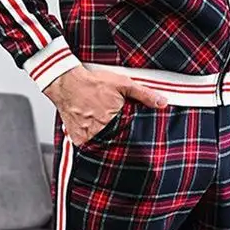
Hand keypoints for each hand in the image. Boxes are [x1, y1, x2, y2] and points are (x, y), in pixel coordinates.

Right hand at [45, 67, 167, 146]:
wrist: (66, 83)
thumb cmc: (93, 83)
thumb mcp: (123, 84)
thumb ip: (144, 94)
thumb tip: (162, 102)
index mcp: (116, 119)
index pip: (131, 133)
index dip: (132, 130)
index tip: (131, 128)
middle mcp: (102, 130)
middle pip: (118, 140)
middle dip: (119, 134)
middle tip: (112, 122)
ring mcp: (89, 136)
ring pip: (104, 144)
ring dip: (106, 138)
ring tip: (100, 123)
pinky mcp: (78, 139)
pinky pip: (89, 146)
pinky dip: (92, 140)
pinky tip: (92, 128)